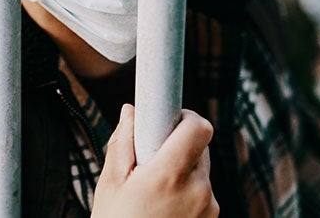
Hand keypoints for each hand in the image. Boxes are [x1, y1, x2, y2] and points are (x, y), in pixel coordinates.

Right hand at [91, 104, 218, 217]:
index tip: (168, 118)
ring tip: (152, 189)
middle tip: (149, 158)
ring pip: (201, 170)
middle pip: (200, 146)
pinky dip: (187, 190)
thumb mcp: (111, 183)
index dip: (185, 116)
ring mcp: (209, 207)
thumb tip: (130, 111)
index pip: (199, 127)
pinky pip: (203, 192)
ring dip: (182, 169)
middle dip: (177, 144)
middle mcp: (198, 189)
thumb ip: (123, 142)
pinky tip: (162, 206)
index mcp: (170, 174)